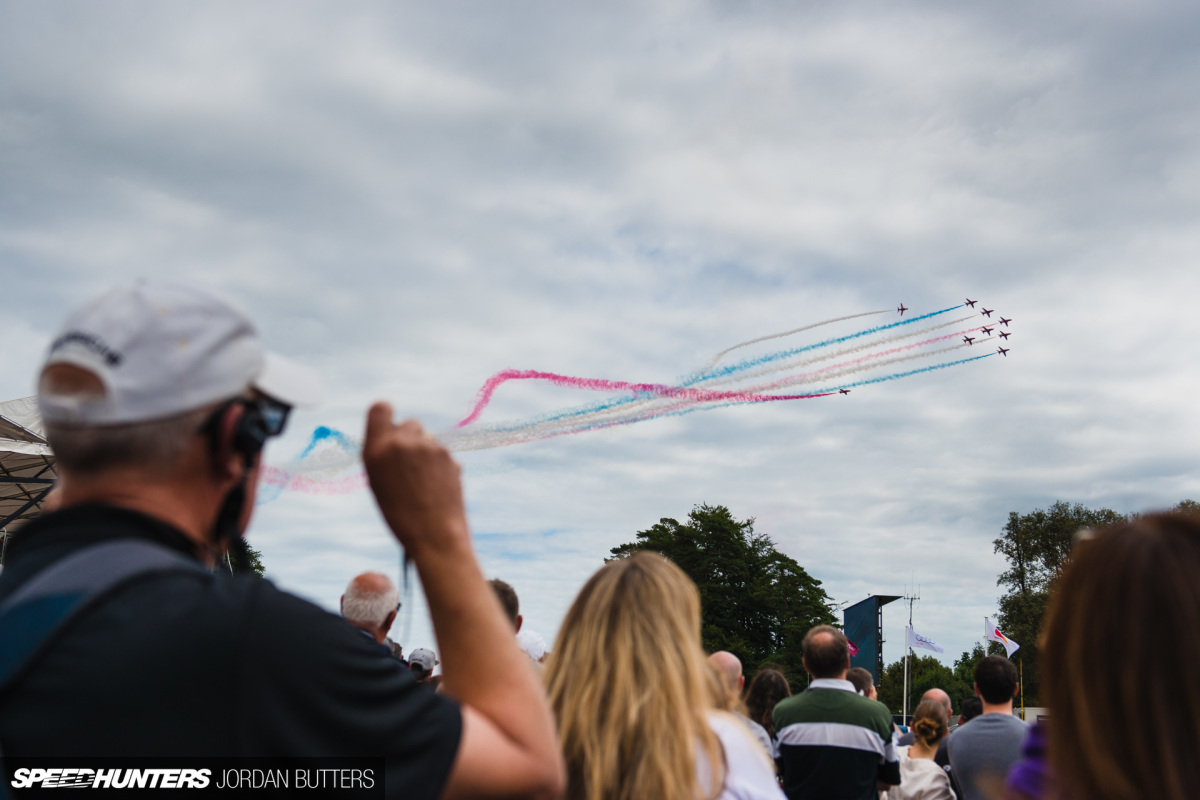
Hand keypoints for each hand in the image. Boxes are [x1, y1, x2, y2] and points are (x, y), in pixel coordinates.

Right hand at [362, 402, 469, 556]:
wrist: (434, 535)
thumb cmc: (401, 515)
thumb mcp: (379, 482)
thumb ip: (385, 454)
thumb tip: (398, 435)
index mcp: (376, 450)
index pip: (380, 408)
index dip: (386, 415)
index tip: (391, 426)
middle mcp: (401, 443)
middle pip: (410, 423)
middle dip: (411, 438)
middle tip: (410, 464)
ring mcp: (428, 447)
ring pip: (428, 440)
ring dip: (426, 454)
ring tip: (424, 484)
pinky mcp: (448, 455)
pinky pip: (442, 454)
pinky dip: (441, 466)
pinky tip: (438, 488)